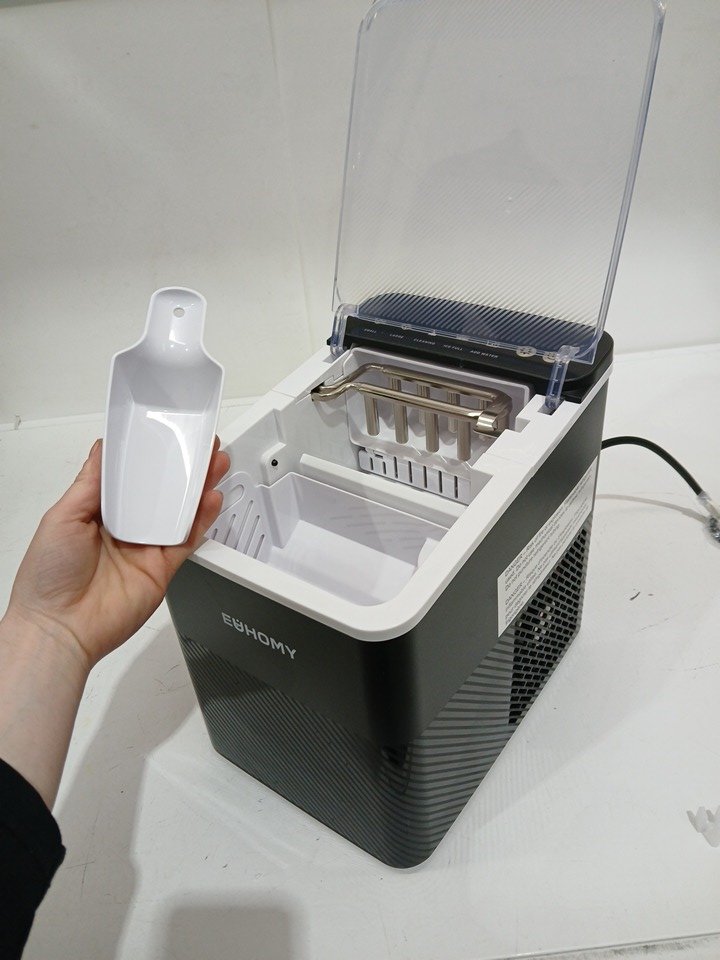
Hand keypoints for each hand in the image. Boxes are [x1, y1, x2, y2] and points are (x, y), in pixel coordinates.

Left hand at [4, 437, 229, 670]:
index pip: (131, 477)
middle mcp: (125, 528)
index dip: (150, 457)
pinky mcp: (162, 568)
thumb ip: (91, 484)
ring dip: (198, 488)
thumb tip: (103, 449)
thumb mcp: (62, 516)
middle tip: (201, 447)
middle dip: (182, 469)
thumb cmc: (48, 579)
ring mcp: (146, 547)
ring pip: (180, 512)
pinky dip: (202, 520)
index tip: (165, 438)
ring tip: (214, 464)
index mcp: (98, 512)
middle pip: (162, 492)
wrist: (60, 627)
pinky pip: (188, 539)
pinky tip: (210, 499)